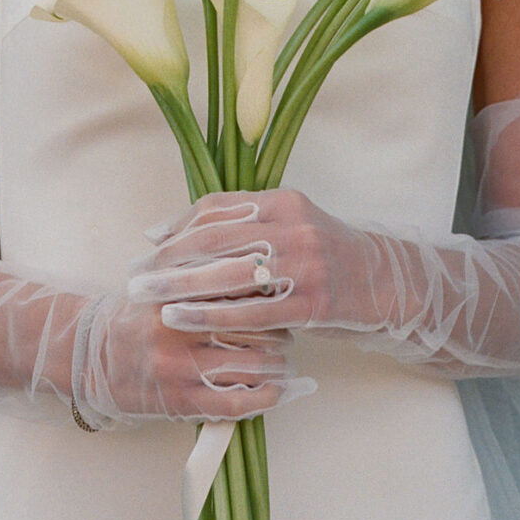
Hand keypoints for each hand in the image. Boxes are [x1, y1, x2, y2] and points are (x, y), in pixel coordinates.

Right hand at [72, 287, 306, 427]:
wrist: (89, 357)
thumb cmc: (131, 318)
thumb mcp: (159, 284)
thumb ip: (199, 274)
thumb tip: (254, 264)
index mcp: (175, 293)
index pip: (237, 287)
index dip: (267, 290)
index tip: (281, 292)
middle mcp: (178, 328)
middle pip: (252, 325)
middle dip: (279, 328)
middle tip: (288, 327)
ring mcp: (180, 368)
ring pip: (251, 365)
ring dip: (277, 364)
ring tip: (284, 358)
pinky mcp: (180, 402)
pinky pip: (235, 403)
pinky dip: (264, 398)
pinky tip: (277, 391)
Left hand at [130, 189, 385, 335]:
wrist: (385, 284)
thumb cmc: (325, 259)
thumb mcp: (291, 227)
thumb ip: (245, 225)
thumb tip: (174, 232)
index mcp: (283, 200)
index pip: (217, 207)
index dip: (178, 225)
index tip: (148, 242)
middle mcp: (293, 226)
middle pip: (214, 239)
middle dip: (168, 259)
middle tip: (134, 276)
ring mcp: (304, 264)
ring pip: (226, 274)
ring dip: (179, 288)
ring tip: (146, 299)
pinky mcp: (310, 303)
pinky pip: (249, 311)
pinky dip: (209, 315)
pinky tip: (181, 319)